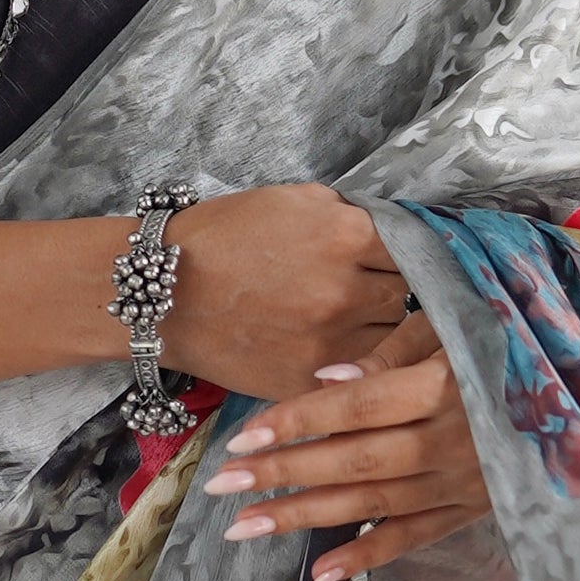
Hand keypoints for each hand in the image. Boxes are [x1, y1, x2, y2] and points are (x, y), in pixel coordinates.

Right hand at [154, 182, 417, 400]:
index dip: (410, 253)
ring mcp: (333, 341)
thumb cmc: (224, 238)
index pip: (414, 246)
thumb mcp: (293, 200)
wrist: (165, 295)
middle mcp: (348, 290)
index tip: (404, 261)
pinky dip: (359, 365)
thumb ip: (350, 214)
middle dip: (398, 292)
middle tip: (381, 292)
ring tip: (363, 322)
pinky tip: (344, 351)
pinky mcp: (314, 380)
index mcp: (347, 236)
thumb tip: (394, 230)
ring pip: (393, 339)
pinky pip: (360, 373)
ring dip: (384, 331)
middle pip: (410, 295)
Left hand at [212, 340, 488, 580]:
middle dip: (283, 474)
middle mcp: (455, 440)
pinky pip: (415, 539)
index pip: (357, 407)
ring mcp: (466, 482)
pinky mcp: (477, 509)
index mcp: (450, 384)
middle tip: (223, 485)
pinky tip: (320, 577)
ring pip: (374, 505)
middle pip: (353, 460)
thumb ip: (399, 351)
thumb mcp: (464, 323)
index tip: (242, 434)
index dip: (297, 421)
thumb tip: (331, 382)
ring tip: (246, 527)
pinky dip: (368, 558)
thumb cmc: (518, 338)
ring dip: (306, 519)